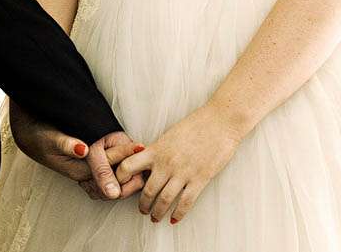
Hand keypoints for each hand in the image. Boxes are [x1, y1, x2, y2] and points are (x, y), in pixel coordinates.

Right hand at [9, 102, 140, 199]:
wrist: (28, 135)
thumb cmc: (40, 136)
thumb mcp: (52, 138)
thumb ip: (67, 144)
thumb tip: (82, 148)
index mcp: (79, 168)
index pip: (107, 168)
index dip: (124, 156)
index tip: (139, 146)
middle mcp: (85, 173)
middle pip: (114, 178)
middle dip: (131, 170)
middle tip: (148, 155)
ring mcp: (86, 171)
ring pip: (112, 178)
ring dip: (127, 169)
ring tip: (144, 158)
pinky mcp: (86, 164)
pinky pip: (107, 173)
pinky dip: (120, 167)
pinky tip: (130, 158)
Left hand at [115, 103, 241, 223]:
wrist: (219, 122)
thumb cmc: (196, 124)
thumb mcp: (170, 135)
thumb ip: (158, 150)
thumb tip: (147, 161)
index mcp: (156, 149)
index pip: (129, 166)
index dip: (121, 178)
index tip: (121, 186)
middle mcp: (166, 162)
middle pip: (147, 190)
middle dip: (143, 204)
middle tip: (143, 210)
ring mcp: (183, 172)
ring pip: (164, 200)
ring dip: (158, 212)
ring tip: (155, 218)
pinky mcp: (199, 179)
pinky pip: (185, 203)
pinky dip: (178, 214)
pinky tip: (174, 219)